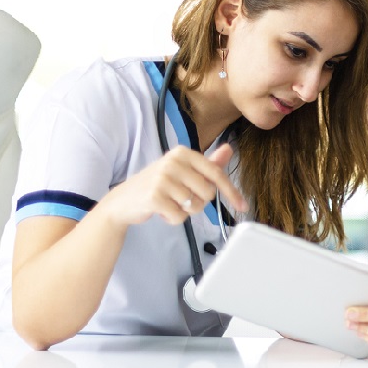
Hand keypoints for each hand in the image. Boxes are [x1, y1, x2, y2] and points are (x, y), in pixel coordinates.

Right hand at [94, 144, 246, 227]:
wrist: (123, 200)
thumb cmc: (157, 185)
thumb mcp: (183, 170)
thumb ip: (208, 163)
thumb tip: (229, 149)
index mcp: (182, 153)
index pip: (216, 173)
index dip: (231, 191)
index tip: (243, 205)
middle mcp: (172, 162)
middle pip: (208, 193)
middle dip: (199, 202)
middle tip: (181, 198)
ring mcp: (162, 178)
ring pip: (195, 206)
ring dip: (185, 211)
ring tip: (170, 203)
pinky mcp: (155, 196)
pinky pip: (180, 216)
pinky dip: (173, 219)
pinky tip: (161, 210)